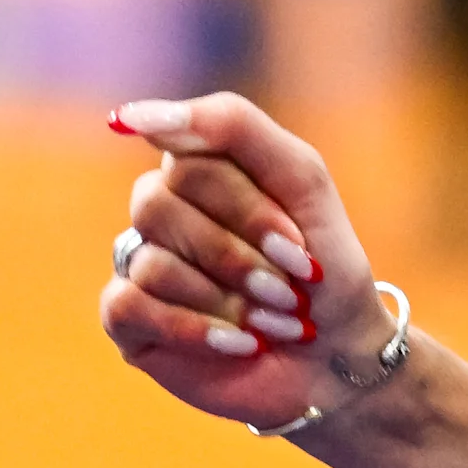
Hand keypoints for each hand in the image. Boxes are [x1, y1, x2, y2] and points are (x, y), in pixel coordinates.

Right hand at [97, 94, 395, 435]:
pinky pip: (128, 305)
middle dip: (237, 256)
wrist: (338, 353)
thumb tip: (133, 114)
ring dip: (228, 300)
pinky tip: (238, 345)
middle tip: (289, 292)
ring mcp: (139, 262)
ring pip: (152, 262)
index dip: (247, 208)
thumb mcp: (299, 176)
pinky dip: (194, 328)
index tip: (300, 246)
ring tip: (273, 323)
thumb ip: (228, 123)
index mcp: (196, 165)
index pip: (186, 155)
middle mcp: (160, 209)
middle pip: (157, 205)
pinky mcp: (129, 320)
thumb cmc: (322, 261)